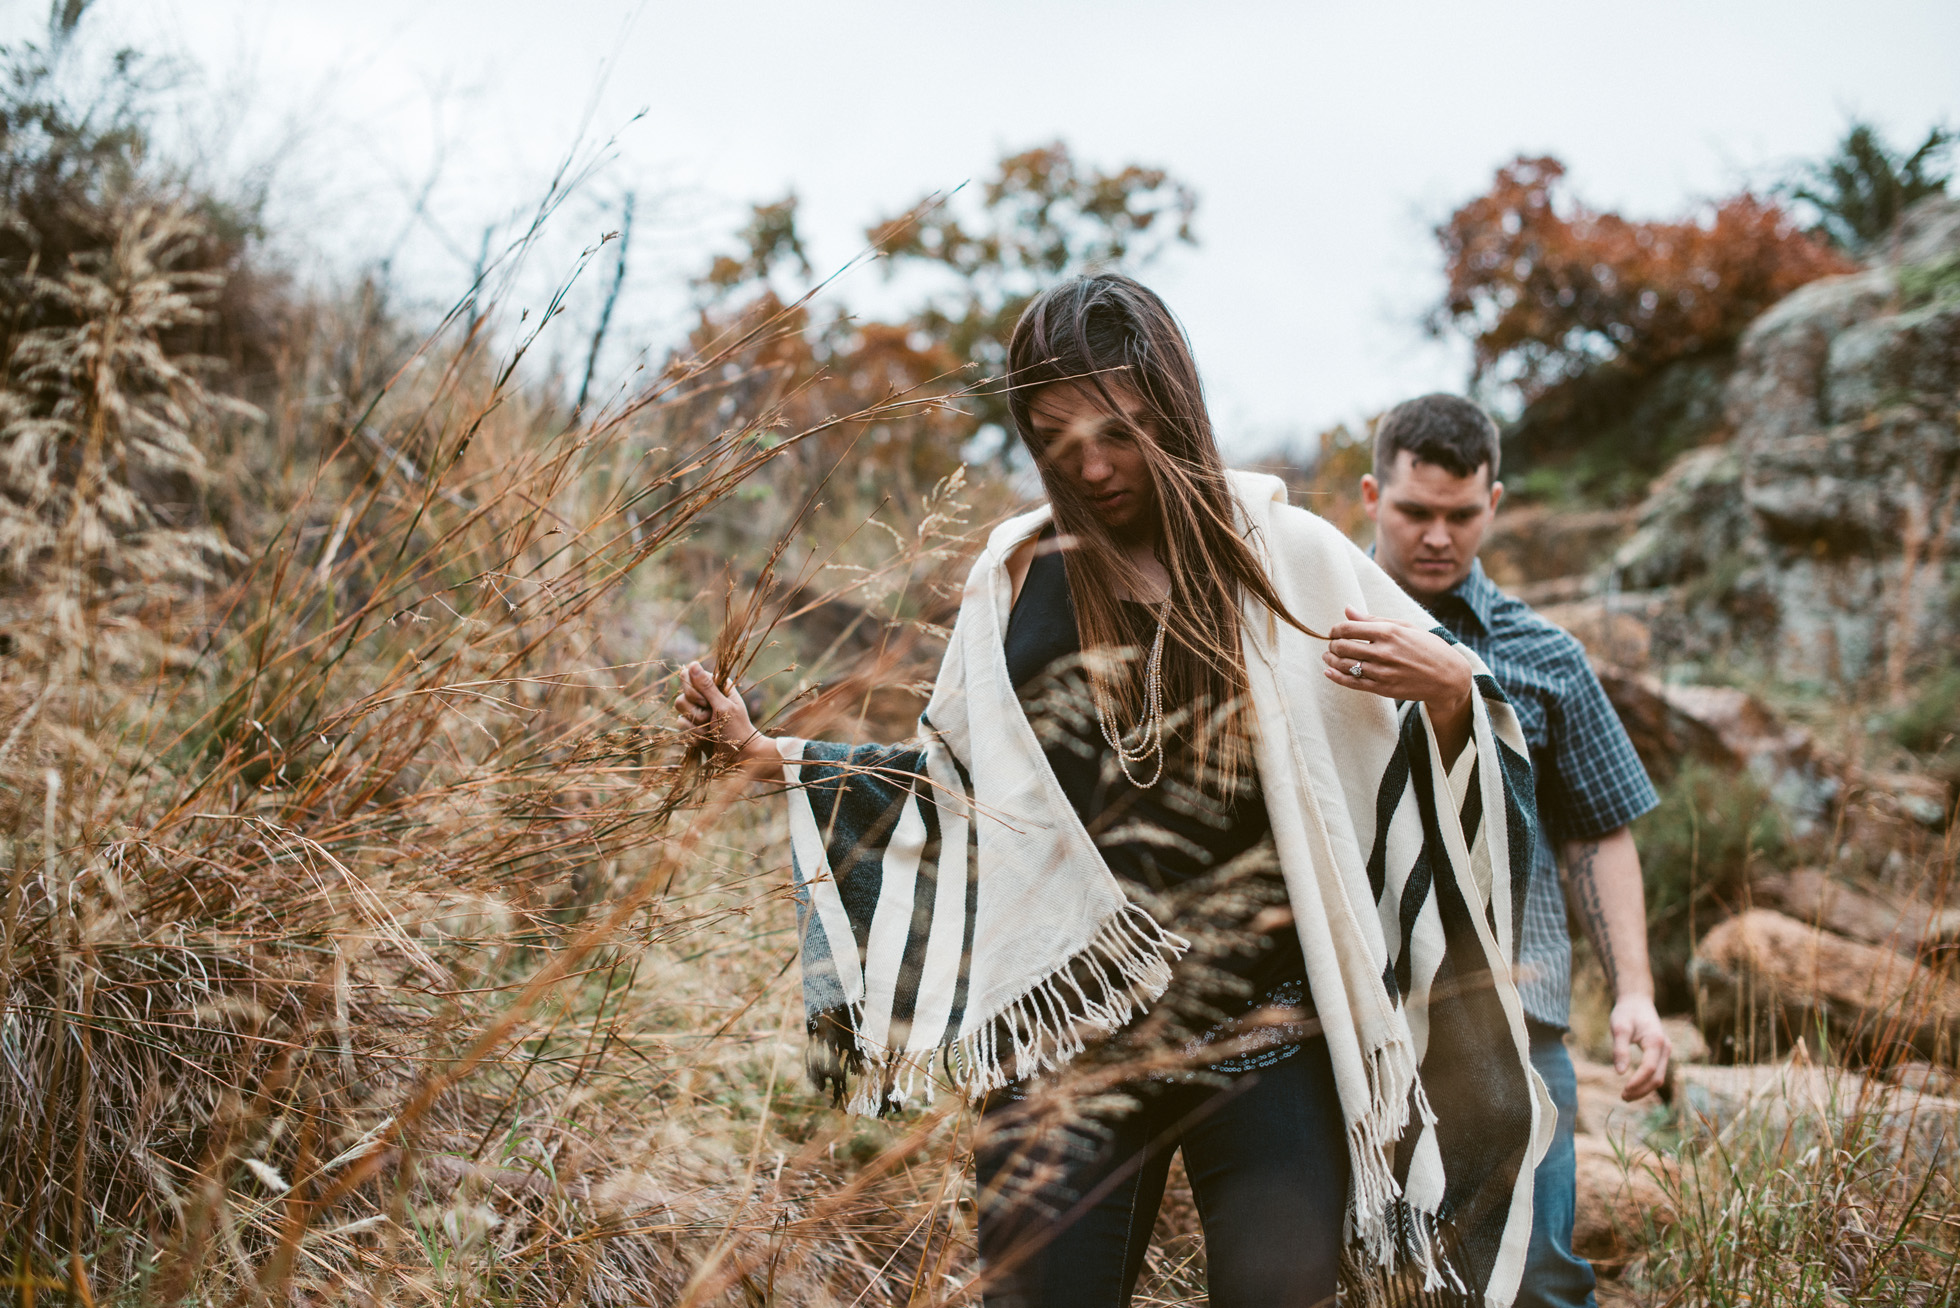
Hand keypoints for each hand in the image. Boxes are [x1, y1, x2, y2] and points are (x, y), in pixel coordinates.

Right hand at [674, 662, 777, 772]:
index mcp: (716, 685)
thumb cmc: (737, 729)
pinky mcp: (692, 725)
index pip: (689, 675)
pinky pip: (679, 724)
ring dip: (695, 723)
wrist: (739, 757)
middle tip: (711, 717)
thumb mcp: (723, 706)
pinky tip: (705, 738)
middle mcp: (705, 695)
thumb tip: (692, 664)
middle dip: (695, 709)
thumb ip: (707, 686)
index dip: (693, 689)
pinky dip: (692, 733)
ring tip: (710, 730)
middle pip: (682, 694)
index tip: (706, 701)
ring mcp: (697, 710)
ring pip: (679, 709)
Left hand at [1322, 607, 1471, 716]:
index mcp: (1389, 632)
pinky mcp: (1383, 689)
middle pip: (1343, 647)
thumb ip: (1373, 620)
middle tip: (1332, 644)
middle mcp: (1384, 652)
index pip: (1349, 628)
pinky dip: (1337, 677)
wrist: (1448, 677)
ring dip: (1331, 660)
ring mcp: (1383, 672)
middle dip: (1333, 645)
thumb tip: (1348, 609)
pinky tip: (1329, 672)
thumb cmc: (1427, 647)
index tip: (1334, 631)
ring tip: (1328, 657)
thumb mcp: (1405, 627)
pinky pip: (1353, 683)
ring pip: (1345, 666)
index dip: (1336, 629)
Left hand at [1610, 993, 1671, 1099]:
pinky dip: (1646, 1082)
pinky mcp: (1661, 1053)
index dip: (1637, 1082)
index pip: (1649, 1068)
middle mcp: (1665, 1048)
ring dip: (1644, 1089)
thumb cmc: (1626, 1013)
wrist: (1637, 1001)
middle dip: (1641, 1090)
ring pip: (1659, 1077)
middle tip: (1622, 1097)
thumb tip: (1619, 1073)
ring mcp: (1666, 1051)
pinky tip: (1633, 1087)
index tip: (1623, 1090)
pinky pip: (1657, 1072)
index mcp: (1656, 1041)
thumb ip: (1620, 1049)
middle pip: (1657, 1077)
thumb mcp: (1619, 1028)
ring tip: (1625, 1095)